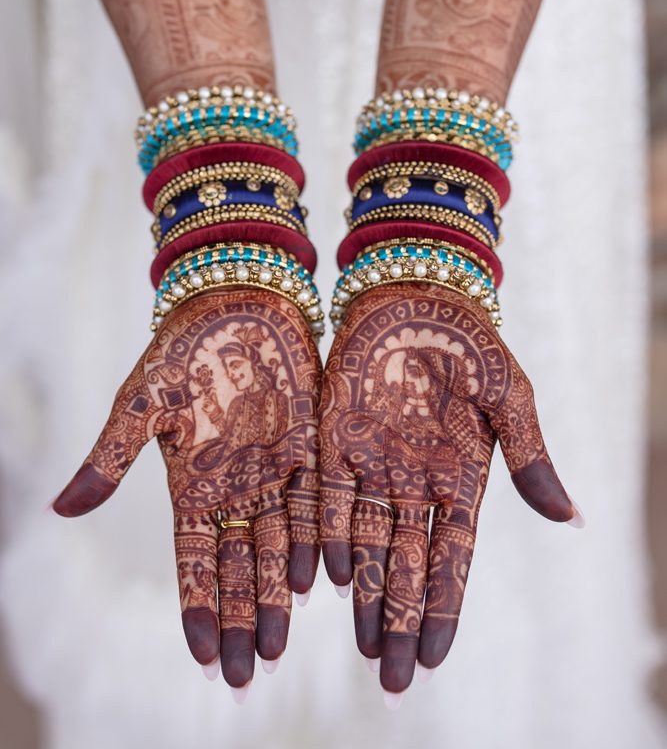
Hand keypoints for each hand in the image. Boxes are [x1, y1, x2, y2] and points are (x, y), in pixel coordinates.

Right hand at [54, 289, 321, 687]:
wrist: (236, 301)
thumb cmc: (182, 347)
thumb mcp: (141, 403)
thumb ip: (112, 457)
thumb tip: (59, 510)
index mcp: (191, 484)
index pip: (194, 562)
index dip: (199, 609)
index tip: (209, 658)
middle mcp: (234, 487)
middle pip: (240, 568)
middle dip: (244, 622)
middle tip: (253, 676)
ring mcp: (274, 470)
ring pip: (280, 547)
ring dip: (281, 596)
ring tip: (283, 646)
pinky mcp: (310, 446)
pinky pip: (316, 503)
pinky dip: (320, 540)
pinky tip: (325, 579)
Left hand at [319, 283, 578, 692]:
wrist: (414, 292)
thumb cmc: (470, 341)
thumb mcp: (509, 397)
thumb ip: (529, 458)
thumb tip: (573, 520)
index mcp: (458, 479)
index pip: (451, 559)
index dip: (443, 610)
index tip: (433, 660)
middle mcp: (413, 483)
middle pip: (406, 565)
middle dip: (400, 622)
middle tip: (391, 679)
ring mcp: (372, 464)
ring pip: (365, 543)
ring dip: (365, 595)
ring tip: (362, 646)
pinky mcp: (333, 440)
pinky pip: (328, 499)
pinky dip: (326, 539)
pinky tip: (325, 580)